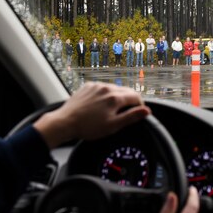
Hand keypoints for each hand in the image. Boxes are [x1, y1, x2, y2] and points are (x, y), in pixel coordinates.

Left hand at [33, 82, 149, 148]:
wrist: (65, 122)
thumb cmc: (88, 127)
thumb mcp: (113, 126)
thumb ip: (131, 117)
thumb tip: (147, 111)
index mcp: (115, 98)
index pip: (136, 97)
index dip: (140, 106)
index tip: (138, 113)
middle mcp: (107, 88)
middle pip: (126, 91)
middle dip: (130, 101)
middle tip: (127, 113)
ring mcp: (96, 86)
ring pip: (114, 88)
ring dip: (118, 97)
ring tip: (112, 110)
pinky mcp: (88, 86)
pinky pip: (102, 88)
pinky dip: (105, 94)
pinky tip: (100, 105)